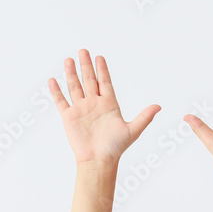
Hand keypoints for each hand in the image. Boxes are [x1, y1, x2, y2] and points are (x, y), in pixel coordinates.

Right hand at [48, 49, 159, 164]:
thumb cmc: (116, 147)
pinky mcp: (69, 117)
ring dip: (71, 73)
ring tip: (69, 59)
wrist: (99, 160)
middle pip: (89, 80)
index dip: (102, 70)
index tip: (100, 57)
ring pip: (75, 87)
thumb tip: (159, 106)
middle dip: (86, 65)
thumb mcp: (133, 130)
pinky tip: (53, 80)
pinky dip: (57, 91)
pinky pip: (61, 101)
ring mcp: (81, 109)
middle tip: (83, 50)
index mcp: (109, 105)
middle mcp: (94, 104)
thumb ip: (145, 117)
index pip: (105, 83)